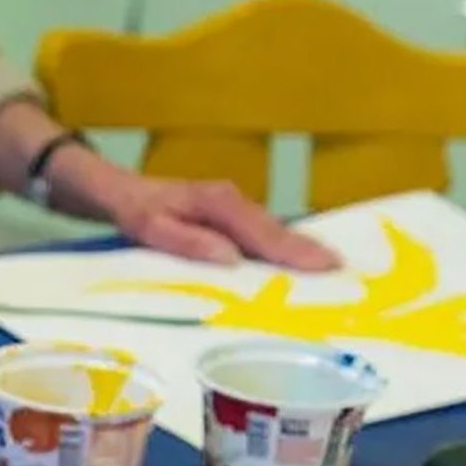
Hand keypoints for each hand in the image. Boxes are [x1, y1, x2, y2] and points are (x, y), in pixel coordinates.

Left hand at [105, 177, 338, 271]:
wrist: (121, 191)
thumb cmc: (135, 212)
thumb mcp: (148, 227)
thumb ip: (186, 241)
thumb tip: (230, 258)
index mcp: (218, 203)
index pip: (264, 232)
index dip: (295, 252)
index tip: (326, 267)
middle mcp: (232, 200)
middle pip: (277, 230)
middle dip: (309, 251)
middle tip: (345, 274)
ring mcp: (233, 207)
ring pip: (272, 231)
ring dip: (300, 250)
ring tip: (332, 272)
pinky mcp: (230, 217)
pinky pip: (261, 234)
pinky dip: (281, 248)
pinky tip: (298, 264)